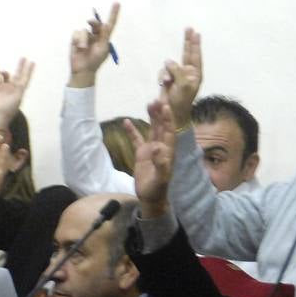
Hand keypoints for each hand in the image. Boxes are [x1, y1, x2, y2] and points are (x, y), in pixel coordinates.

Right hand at [0, 57, 33, 128]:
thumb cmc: (8, 109)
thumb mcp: (17, 98)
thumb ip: (19, 89)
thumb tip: (21, 82)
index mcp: (20, 91)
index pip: (26, 78)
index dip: (29, 70)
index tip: (32, 62)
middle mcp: (12, 88)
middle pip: (17, 75)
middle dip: (20, 67)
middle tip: (23, 57)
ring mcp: (3, 88)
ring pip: (5, 76)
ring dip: (5, 73)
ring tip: (4, 71)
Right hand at [68, 2, 119, 86]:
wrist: (83, 70)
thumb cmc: (95, 61)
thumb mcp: (102, 48)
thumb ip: (104, 36)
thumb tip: (106, 25)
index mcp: (104, 38)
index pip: (110, 24)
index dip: (113, 14)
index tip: (117, 3)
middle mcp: (96, 36)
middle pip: (96, 24)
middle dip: (94, 22)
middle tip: (91, 22)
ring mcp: (86, 37)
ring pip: (85, 30)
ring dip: (84, 39)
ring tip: (83, 48)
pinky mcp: (76, 39)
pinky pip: (77, 33)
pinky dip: (78, 40)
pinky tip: (79, 48)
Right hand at [128, 99, 176, 215]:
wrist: (150, 198)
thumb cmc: (157, 190)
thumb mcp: (160, 178)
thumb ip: (160, 163)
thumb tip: (158, 148)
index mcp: (168, 152)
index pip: (169, 132)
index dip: (168, 119)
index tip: (166, 106)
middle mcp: (162, 148)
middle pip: (162, 127)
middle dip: (161, 113)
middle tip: (159, 98)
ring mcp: (151, 150)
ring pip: (152, 130)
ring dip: (151, 117)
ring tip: (149, 103)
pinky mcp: (142, 154)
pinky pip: (137, 140)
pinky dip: (132, 131)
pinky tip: (126, 121)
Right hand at [159, 28, 201, 128]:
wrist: (172, 112)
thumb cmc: (181, 101)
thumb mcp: (183, 86)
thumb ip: (178, 71)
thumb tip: (170, 61)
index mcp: (195, 75)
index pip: (196, 56)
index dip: (195, 44)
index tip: (196, 33)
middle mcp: (188, 73)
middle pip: (187, 53)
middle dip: (187, 41)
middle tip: (189, 28)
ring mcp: (178, 76)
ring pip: (170, 64)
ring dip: (167, 72)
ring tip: (167, 83)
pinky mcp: (168, 79)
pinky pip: (163, 72)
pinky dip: (162, 77)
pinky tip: (163, 84)